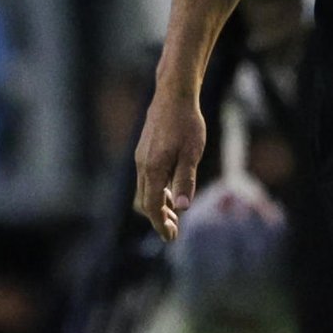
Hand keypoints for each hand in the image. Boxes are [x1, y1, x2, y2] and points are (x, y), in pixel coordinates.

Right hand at [132, 79, 207, 240]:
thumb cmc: (186, 123)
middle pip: (144, 202)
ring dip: (157, 204)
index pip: (152, 206)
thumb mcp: (192, 154)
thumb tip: (183, 208)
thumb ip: (185, 181)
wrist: (174, 95)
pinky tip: (171, 188)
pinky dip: (155, 190)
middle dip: (158, 218)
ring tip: (175, 211)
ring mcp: (141, 157)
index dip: (161, 224)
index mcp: (153, 169)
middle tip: (174, 228)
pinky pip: (145, 178)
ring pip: (144, 190)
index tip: (171, 237)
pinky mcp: (144, 150)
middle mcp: (142, 165)